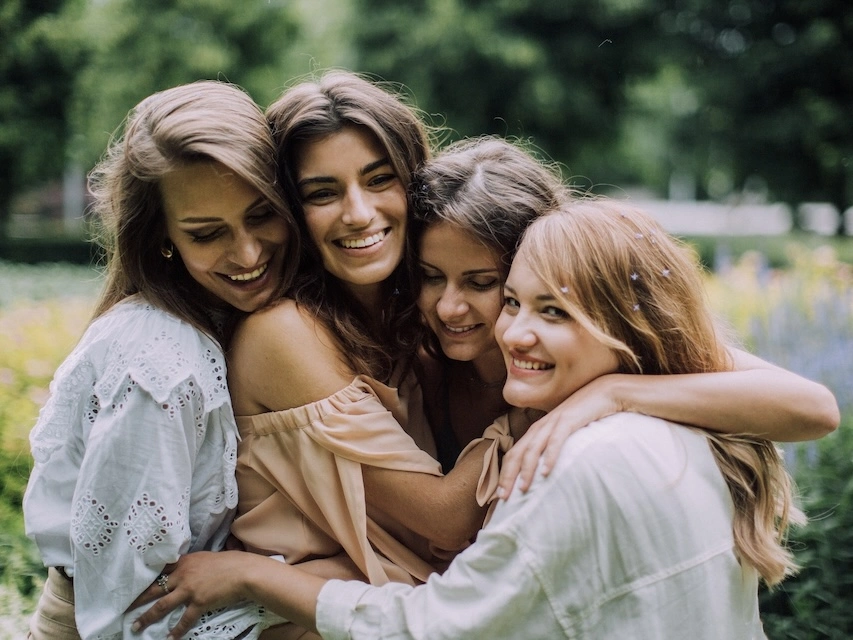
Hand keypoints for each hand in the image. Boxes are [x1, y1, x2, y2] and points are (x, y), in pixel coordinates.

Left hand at [130, 551, 253, 638]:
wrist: (243, 572)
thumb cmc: (229, 563)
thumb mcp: (206, 558)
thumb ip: (192, 565)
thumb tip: (185, 571)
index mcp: (184, 562)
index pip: (160, 571)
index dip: (146, 579)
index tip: (134, 585)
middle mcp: (182, 575)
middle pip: (154, 589)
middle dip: (138, 600)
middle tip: (125, 608)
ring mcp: (189, 590)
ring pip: (162, 605)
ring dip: (147, 617)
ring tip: (136, 626)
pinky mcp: (199, 602)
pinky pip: (184, 619)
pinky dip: (176, 631)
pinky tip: (170, 638)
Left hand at [497, 375, 621, 498]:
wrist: (604, 392)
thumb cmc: (585, 415)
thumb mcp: (565, 433)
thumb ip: (554, 446)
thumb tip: (548, 471)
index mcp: (538, 430)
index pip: (515, 453)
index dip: (505, 473)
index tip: (500, 494)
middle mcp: (541, 426)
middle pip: (517, 452)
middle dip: (508, 475)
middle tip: (503, 497)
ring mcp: (553, 422)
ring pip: (533, 448)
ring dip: (526, 469)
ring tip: (523, 489)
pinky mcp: (569, 420)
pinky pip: (556, 440)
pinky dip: (550, 456)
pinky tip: (546, 472)